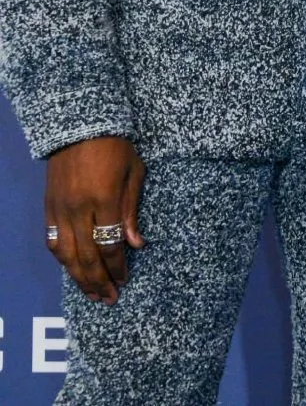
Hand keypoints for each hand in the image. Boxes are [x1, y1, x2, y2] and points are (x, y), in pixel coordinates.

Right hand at [45, 136, 144, 302]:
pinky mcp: (48, 207)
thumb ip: (132, 210)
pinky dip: (62, 259)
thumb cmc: (116, 146)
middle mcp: (78, 209)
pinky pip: (52, 240)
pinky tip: (72, 269)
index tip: (125, 280)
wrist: (79, 126)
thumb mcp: (134, 173)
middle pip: (86, 256)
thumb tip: (136, 244)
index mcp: (103, 200)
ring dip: (78, 277)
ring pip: (66, 254)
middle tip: (109, 299)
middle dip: (98, 281)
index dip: (117, 267)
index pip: (110, 245)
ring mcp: (59, 210)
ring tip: (91, 294)